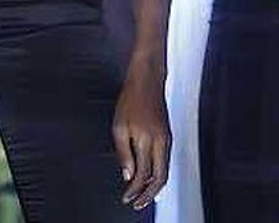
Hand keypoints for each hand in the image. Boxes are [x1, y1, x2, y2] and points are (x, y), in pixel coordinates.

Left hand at [113, 63, 170, 209]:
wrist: (147, 82)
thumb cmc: (130, 101)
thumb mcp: (119, 126)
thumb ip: (123, 152)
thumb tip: (127, 175)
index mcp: (147, 141)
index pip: (143, 174)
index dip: (134, 189)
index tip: (126, 198)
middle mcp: (161, 143)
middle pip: (159, 178)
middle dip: (148, 194)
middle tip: (137, 203)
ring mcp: (167, 141)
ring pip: (165, 171)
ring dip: (154, 187)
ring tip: (143, 197)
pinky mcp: (168, 138)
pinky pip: (166, 162)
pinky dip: (158, 174)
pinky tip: (150, 179)